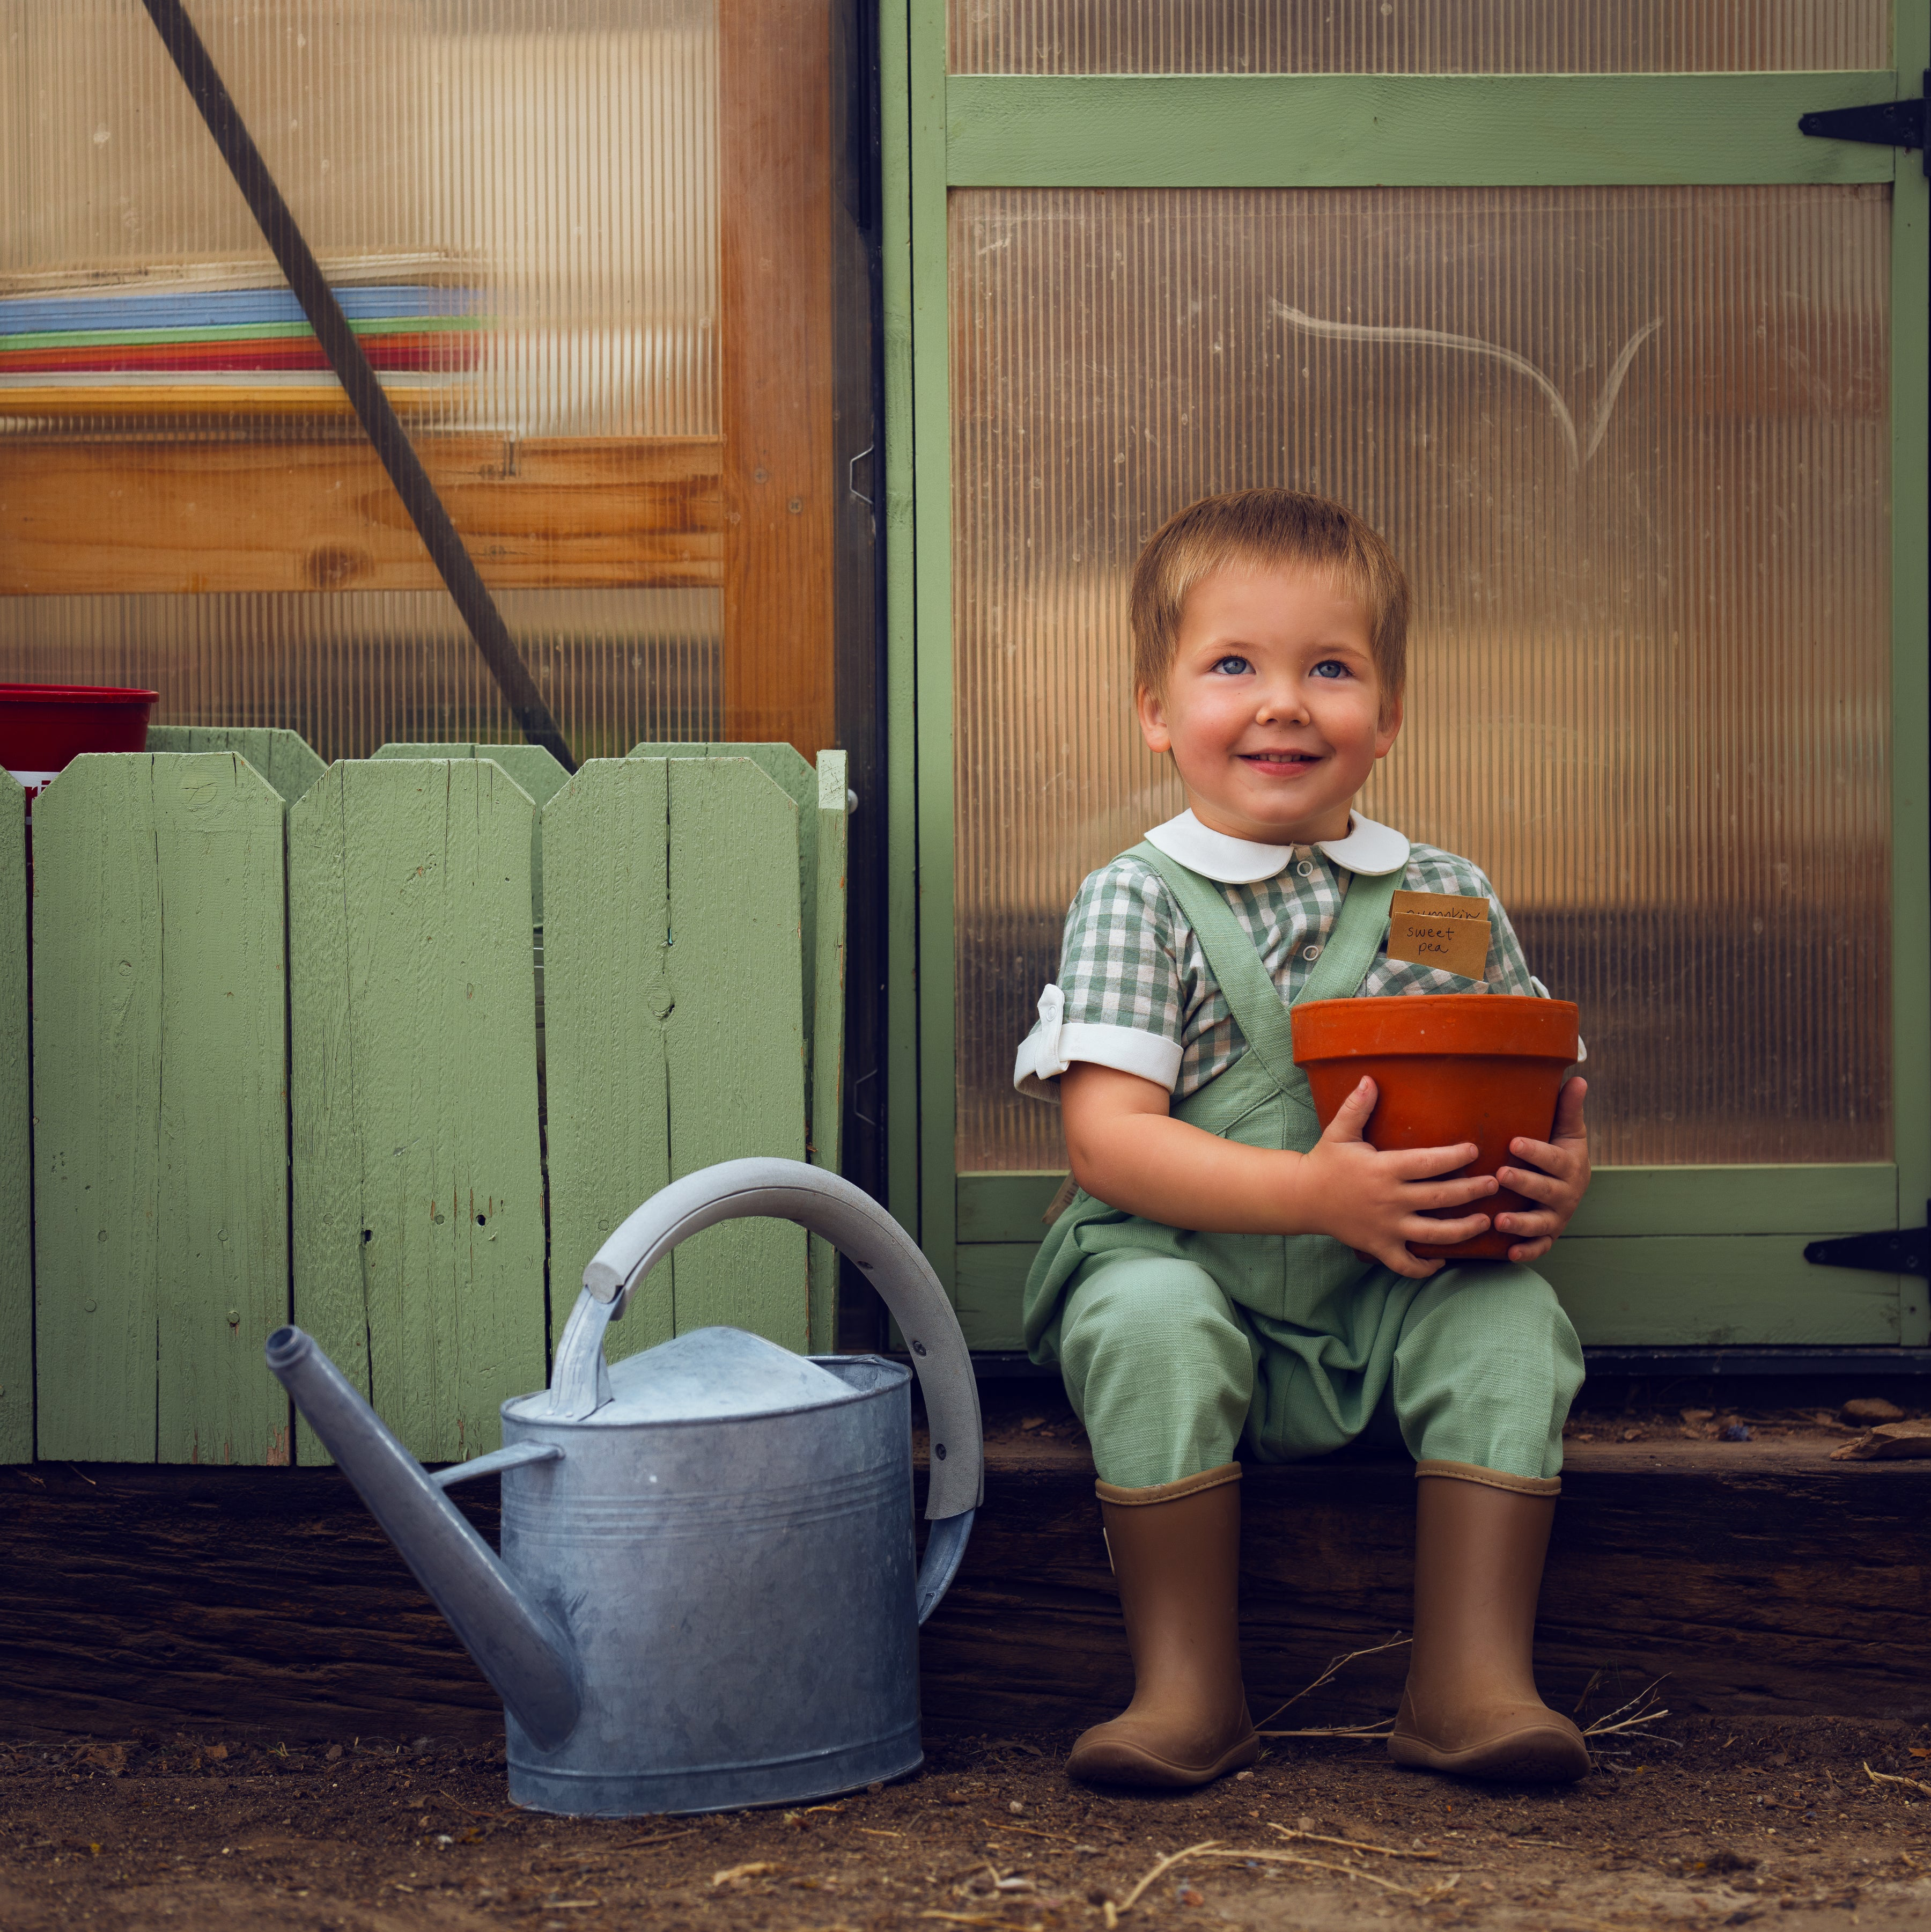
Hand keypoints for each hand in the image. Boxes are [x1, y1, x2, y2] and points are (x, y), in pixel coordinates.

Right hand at [1302, 1076, 1498, 1279]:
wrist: (1302, 1197)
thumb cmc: (1325, 1161)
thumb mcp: (1340, 1131)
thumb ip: (1358, 1106)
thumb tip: (1370, 1078)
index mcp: (1384, 1169)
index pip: (1429, 1163)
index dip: (1455, 1156)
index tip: (1474, 1150)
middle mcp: (1390, 1200)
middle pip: (1441, 1198)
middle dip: (1472, 1191)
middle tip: (1494, 1183)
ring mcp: (1386, 1227)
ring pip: (1434, 1234)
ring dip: (1464, 1230)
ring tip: (1485, 1221)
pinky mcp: (1379, 1246)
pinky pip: (1406, 1264)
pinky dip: (1425, 1267)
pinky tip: (1441, 1261)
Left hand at [1494, 1076, 1590, 1263]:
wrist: (1571, 1185)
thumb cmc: (1561, 1153)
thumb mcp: (1568, 1131)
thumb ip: (1568, 1108)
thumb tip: (1577, 1077)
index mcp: (1570, 1165)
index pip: (1553, 1158)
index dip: (1535, 1151)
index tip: (1513, 1142)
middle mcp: (1566, 1193)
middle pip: (1546, 1190)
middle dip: (1525, 1184)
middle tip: (1500, 1175)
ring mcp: (1557, 1217)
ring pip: (1542, 1223)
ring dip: (1522, 1223)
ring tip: (1500, 1220)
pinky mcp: (1548, 1235)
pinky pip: (1540, 1247)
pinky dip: (1527, 1251)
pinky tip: (1509, 1253)